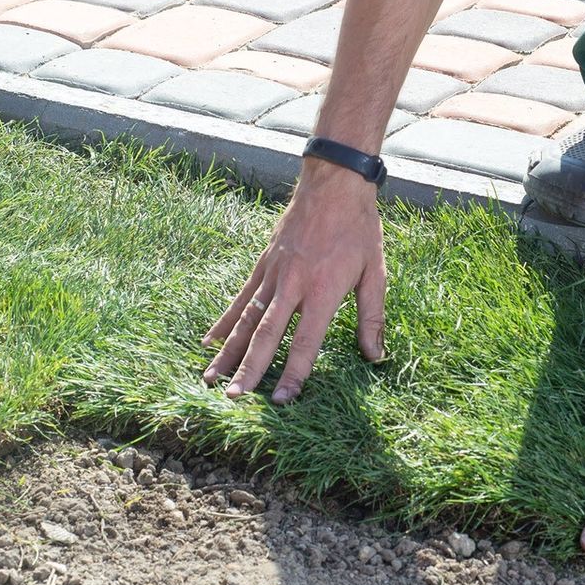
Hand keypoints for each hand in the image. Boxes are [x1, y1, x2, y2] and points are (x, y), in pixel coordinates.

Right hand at [201, 162, 387, 403]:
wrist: (334, 184)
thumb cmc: (359, 230)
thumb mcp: (376, 273)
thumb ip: (372, 318)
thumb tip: (375, 357)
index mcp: (323, 291)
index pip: (305, 342)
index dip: (294, 374)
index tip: (281, 401)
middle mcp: (293, 285)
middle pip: (266, 335)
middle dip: (249, 369)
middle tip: (233, 399)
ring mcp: (273, 274)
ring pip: (245, 319)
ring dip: (227, 352)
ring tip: (209, 379)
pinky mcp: (262, 264)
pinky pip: (239, 298)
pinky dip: (223, 323)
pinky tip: (209, 343)